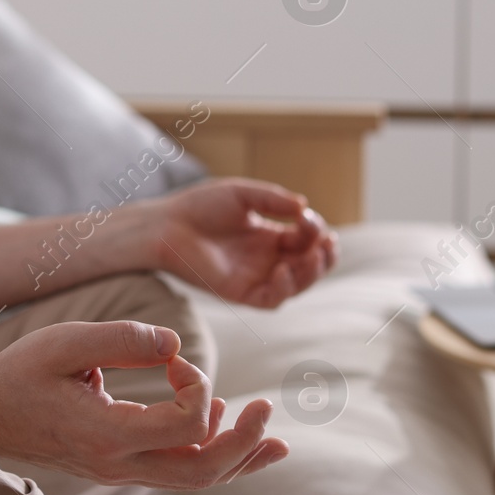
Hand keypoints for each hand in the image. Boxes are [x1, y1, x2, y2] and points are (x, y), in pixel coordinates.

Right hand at [0, 320, 289, 489]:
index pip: (185, 424)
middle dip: (246, 442)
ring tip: (276, 440)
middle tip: (267, 408)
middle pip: (204, 471)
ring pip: (196, 480)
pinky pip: (178, 472)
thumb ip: (124, 339)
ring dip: (239, 458)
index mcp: (107, 434)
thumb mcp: (66, 342)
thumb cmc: (20, 374)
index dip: (197, 385)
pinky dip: (213, 456)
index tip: (174, 360)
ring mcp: (121, 472)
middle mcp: (119, 464)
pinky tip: (230, 430)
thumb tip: (176, 346)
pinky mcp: (120, 467)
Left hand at [148, 178, 336, 308]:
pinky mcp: (240, 292)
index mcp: (270, 236)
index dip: (315, 230)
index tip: (308, 217)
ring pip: (296, 286)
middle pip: (309, 266)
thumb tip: (304, 207)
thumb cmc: (200, 207)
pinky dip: (284, 288)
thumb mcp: (243, 195)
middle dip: (324, 256)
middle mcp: (266, 260)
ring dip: (311, 273)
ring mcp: (255, 277)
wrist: (166, 225)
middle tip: (327, 243)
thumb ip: (273, 200)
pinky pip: (271, 299)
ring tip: (311, 255)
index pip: (306, 239)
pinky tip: (283, 269)